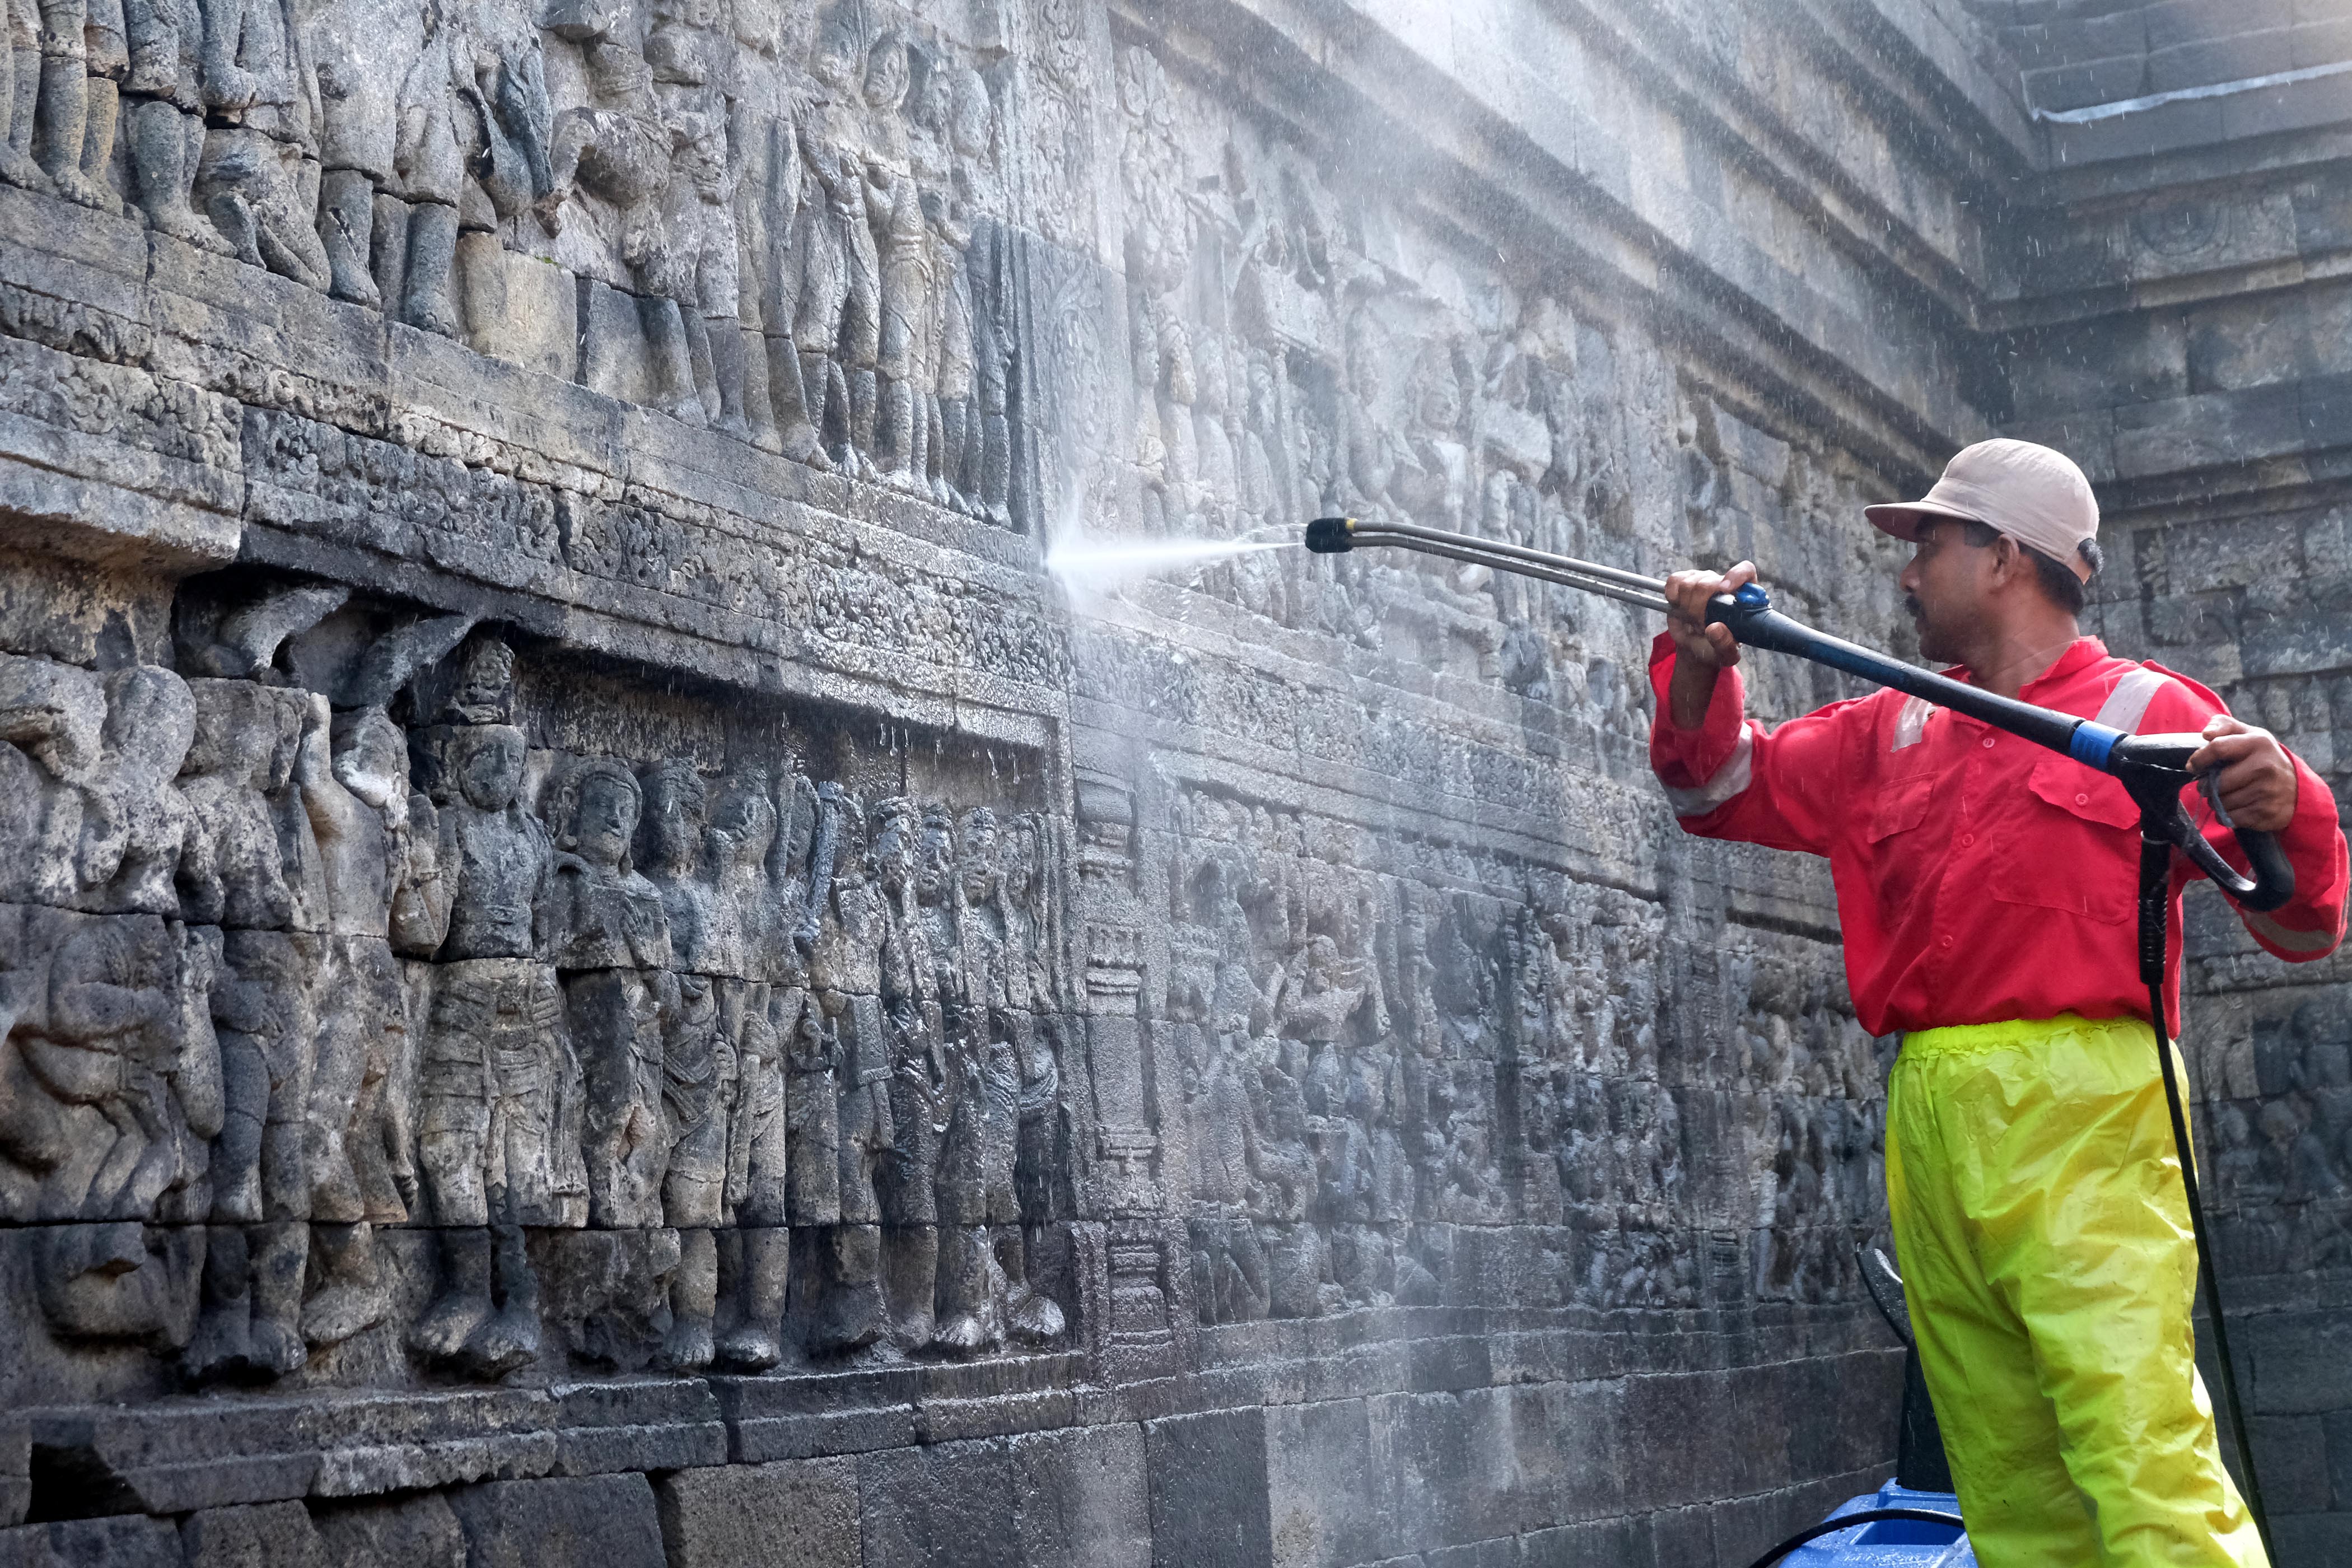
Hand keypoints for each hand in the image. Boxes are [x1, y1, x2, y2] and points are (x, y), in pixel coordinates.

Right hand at [1662, 561, 1754, 671]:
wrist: (1696, 647)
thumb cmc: (1716, 649)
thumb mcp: (1725, 655)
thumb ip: (1725, 645)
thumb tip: (1715, 627)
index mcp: (1743, 597)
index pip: (1745, 571)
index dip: (1735, 576)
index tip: (1724, 589)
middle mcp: (1724, 583)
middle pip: (1709, 582)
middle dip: (1699, 608)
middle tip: (1700, 626)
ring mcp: (1703, 580)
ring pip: (1689, 584)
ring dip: (1686, 607)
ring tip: (1693, 620)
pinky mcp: (1683, 581)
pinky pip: (1674, 581)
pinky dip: (1673, 595)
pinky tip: (1679, 607)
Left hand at [2190, 715, 2299, 833]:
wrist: (2296, 787)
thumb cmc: (2263, 757)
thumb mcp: (2250, 735)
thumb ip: (2225, 726)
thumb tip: (2206, 733)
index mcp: (2258, 743)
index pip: (2217, 748)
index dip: (2199, 758)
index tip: (2194, 766)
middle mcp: (2264, 767)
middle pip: (2215, 781)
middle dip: (2206, 785)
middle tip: (2212, 783)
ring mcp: (2266, 791)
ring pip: (2220, 801)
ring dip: (2216, 800)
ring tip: (2227, 794)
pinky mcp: (2265, 813)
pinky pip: (2228, 817)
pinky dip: (2225, 814)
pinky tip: (2236, 806)